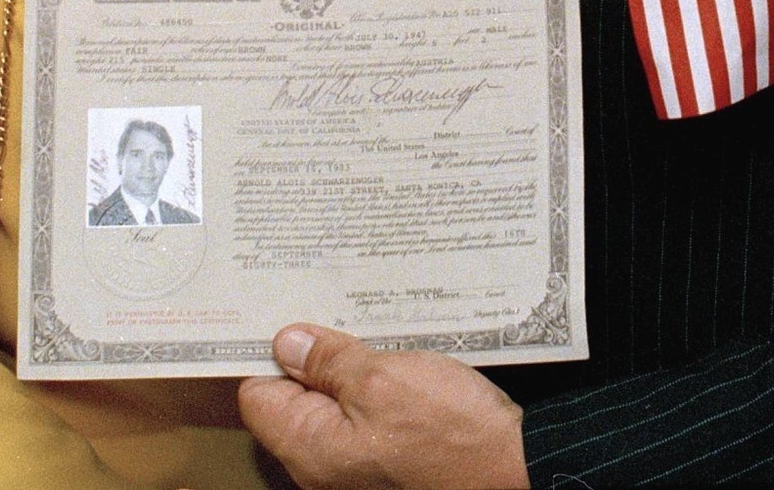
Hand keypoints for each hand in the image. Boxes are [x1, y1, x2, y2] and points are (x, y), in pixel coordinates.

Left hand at [239, 323, 528, 489]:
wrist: (515, 470)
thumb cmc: (452, 432)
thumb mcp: (384, 380)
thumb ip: (329, 362)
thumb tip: (285, 343)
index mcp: (311, 449)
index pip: (258, 395)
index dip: (263, 351)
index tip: (279, 310)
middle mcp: (324, 465)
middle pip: (292, 398)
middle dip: (307, 352)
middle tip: (326, 303)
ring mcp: (357, 464)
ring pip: (330, 402)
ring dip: (342, 364)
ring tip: (361, 324)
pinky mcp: (388, 457)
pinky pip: (360, 413)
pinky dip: (368, 381)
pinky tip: (386, 352)